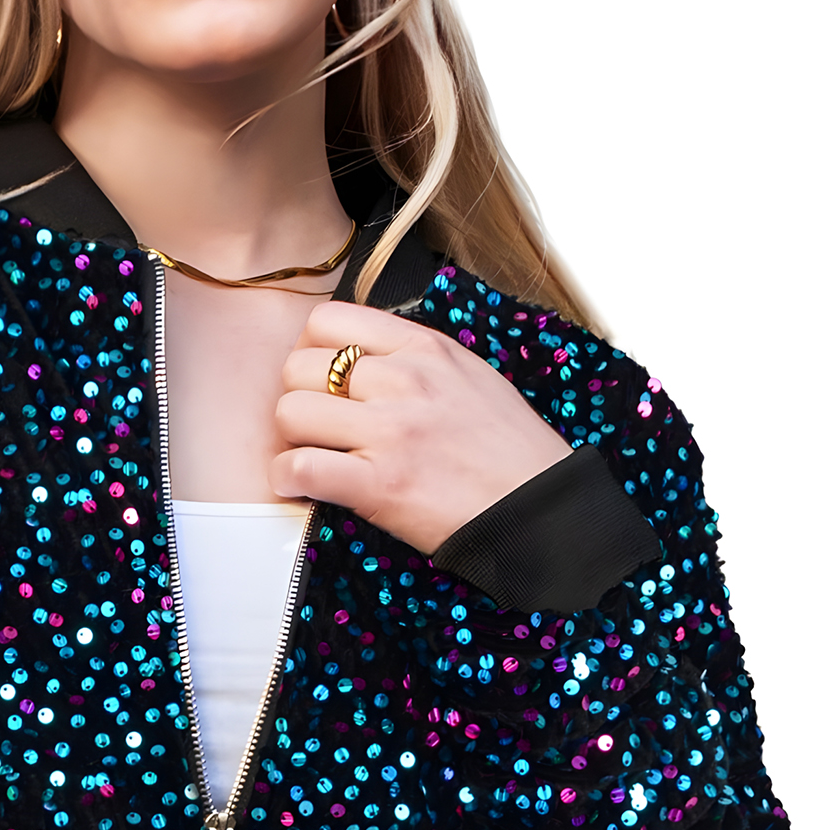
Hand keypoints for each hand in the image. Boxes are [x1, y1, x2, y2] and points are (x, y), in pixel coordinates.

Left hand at [272, 301, 570, 552]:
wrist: (540, 510)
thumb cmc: (508, 452)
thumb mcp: (469, 377)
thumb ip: (415, 360)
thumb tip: (364, 359)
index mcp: (424, 348)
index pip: (328, 319)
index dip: (310, 350)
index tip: (320, 379)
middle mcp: (404, 381)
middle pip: (299, 366)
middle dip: (297, 397)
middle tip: (316, 426)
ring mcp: (390, 431)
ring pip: (290, 412)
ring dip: (291, 438)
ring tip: (313, 455)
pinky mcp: (379, 484)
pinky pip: (300, 467)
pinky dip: (289, 478)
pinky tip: (302, 484)